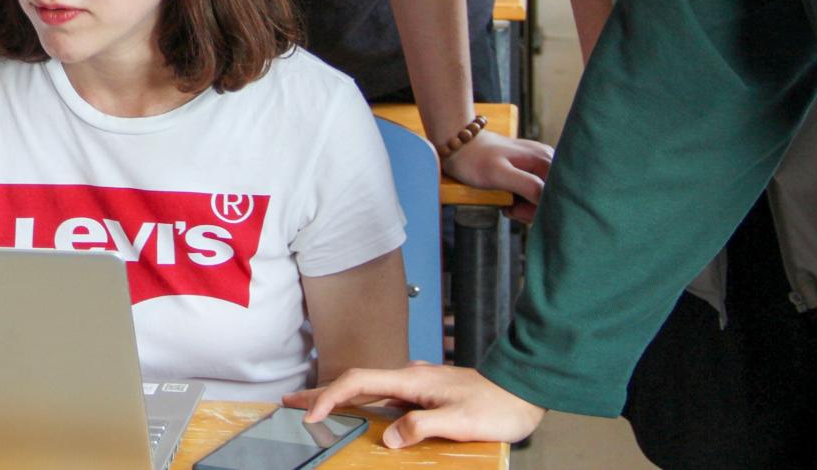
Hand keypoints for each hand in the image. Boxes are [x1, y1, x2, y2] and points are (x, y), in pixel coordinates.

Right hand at [287, 364, 545, 448]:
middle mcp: (410, 378)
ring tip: (316, 407)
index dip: (331, 397)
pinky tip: (362, 413)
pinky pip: (385, 398)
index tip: (311, 415)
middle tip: (291, 401)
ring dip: (340, 398)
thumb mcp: (459, 421)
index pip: (359, 382)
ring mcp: (417, 385)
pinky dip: (363, 404)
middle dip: (322, 391)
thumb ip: (421, 427)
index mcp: (412, 379)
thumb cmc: (497, 405)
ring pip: (369, 390)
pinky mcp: (426, 395)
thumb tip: (390, 438)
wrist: (525, 390)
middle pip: (356, 382)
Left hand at [442, 131, 553, 222]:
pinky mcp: (529, 168)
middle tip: (508, 209)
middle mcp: (548, 160)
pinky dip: (522, 201)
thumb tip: (550, 200)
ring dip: (526, 207)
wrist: (457, 143)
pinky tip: (508, 200)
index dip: (541, 211)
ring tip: (505, 204)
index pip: (557, 197)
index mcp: (546, 161)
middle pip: (552, 197)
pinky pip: (534, 192)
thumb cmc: (474, 159)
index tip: (517, 211)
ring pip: (543, 197)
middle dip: (532, 210)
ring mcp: (538, 163)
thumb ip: (528, 187)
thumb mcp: (500, 174)